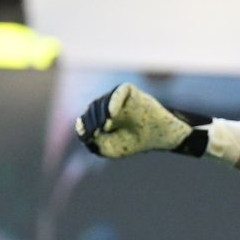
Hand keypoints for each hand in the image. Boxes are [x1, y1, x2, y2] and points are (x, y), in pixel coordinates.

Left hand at [76, 83, 204, 158]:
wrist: (159, 137)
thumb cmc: (135, 142)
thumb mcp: (111, 148)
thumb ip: (94, 141)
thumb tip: (79, 128)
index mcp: (100, 118)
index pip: (86, 118)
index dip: (84, 126)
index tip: (88, 137)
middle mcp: (107, 106)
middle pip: (92, 109)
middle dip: (92, 122)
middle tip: (96, 133)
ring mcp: (118, 98)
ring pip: (102, 101)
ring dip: (101, 114)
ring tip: (105, 127)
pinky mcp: (130, 92)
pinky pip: (119, 92)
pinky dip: (113, 102)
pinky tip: (111, 115)